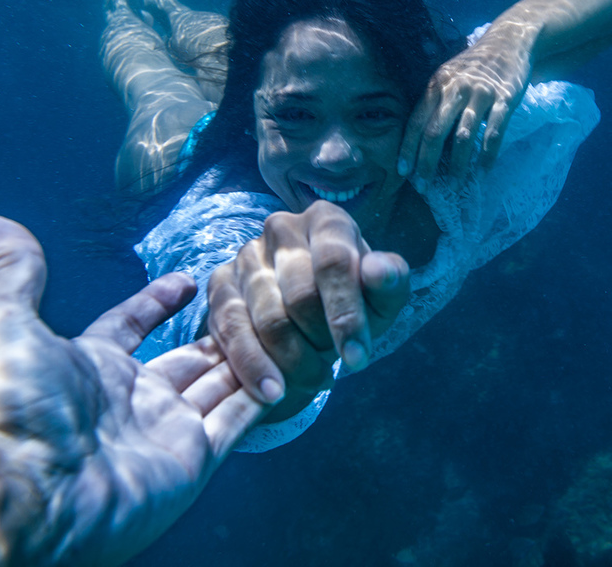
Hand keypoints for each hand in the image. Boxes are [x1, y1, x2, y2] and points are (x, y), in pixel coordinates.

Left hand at [0, 214, 264, 565]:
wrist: (28, 492)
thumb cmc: (9, 407)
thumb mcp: (0, 321)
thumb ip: (10, 270)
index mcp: (89, 365)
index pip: (131, 325)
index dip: (157, 300)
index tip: (188, 279)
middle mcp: (131, 398)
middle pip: (186, 356)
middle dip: (216, 329)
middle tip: (251, 301)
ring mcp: (165, 429)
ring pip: (220, 381)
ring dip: (248, 353)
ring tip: (283, 323)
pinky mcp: (194, 458)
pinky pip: (239, 417)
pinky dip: (264, 391)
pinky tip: (290, 364)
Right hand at [207, 201, 410, 422]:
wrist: (307, 318)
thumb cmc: (350, 304)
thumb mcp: (381, 298)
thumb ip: (391, 282)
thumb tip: (379, 271)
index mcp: (327, 220)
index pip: (334, 262)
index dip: (346, 315)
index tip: (357, 360)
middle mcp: (282, 228)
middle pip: (300, 295)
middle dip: (320, 341)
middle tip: (332, 367)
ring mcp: (247, 255)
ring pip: (268, 319)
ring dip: (293, 361)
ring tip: (312, 377)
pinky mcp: (220, 285)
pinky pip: (233, 331)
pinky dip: (254, 368)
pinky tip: (274, 391)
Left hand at [397, 22, 532, 187]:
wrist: (509, 40)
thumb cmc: (474, 65)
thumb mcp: (448, 75)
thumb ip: (435, 101)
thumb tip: (420, 139)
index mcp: (437, 84)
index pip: (416, 122)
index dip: (408, 149)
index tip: (403, 172)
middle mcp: (455, 89)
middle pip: (435, 133)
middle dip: (427, 163)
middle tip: (423, 187)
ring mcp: (481, 94)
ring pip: (464, 137)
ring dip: (458, 165)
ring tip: (454, 185)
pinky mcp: (505, 98)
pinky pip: (494, 133)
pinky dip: (487, 156)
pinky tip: (483, 172)